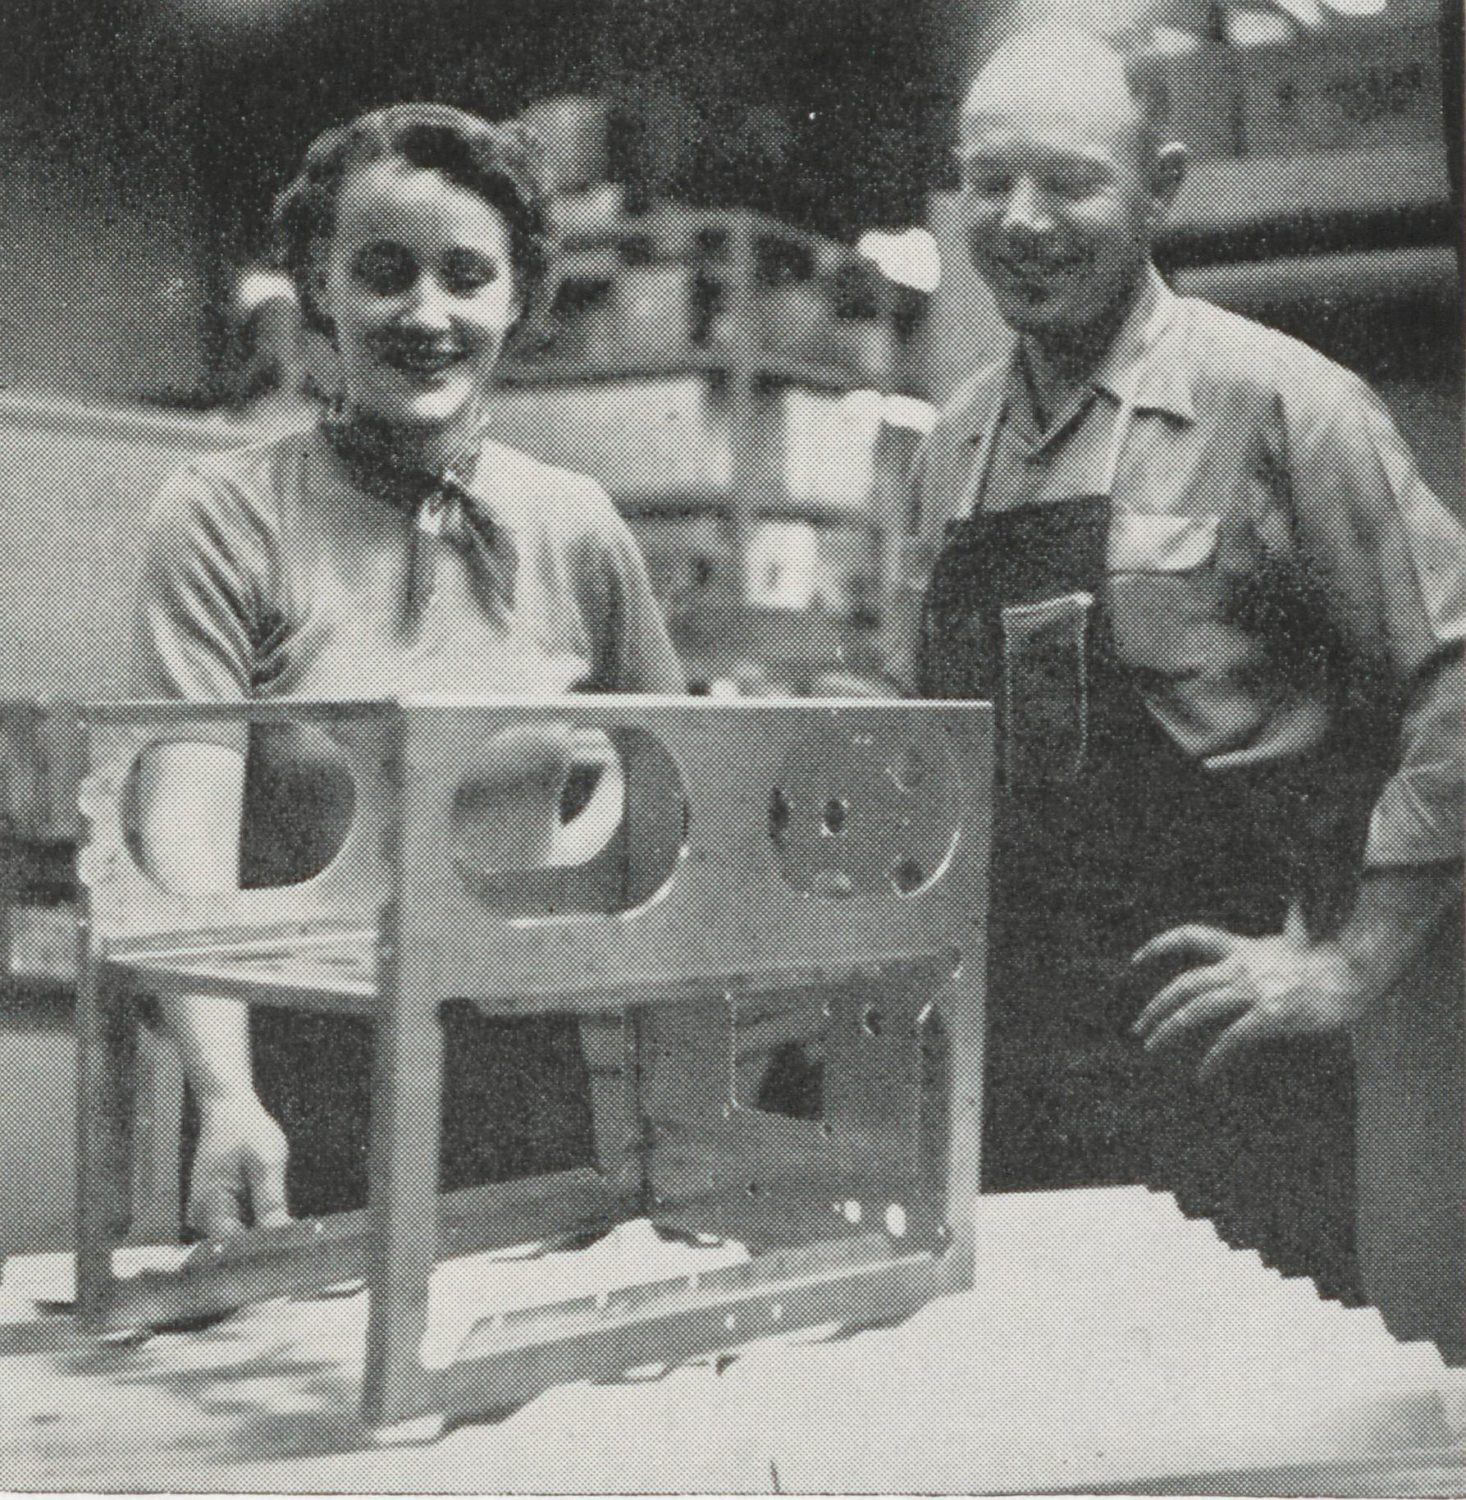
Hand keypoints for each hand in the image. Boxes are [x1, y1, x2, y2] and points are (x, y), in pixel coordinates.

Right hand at [188, 1093, 291, 1238]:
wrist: (228, 1109)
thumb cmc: (246, 1128)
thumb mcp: (267, 1162)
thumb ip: (270, 1202)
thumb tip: (281, 1235)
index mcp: (209, 1205)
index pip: (236, 1246)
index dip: (265, 1252)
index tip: (291, 1253)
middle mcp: (201, 1216)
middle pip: (237, 1246)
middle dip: (266, 1245)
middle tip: (296, 1243)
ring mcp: (207, 1215)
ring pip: (240, 1237)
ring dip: (263, 1235)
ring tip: (287, 1229)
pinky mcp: (216, 1210)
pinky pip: (240, 1225)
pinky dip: (258, 1222)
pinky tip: (276, 1217)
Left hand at [1130, 917, 1368, 1080]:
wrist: (1361, 968)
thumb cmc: (1332, 958)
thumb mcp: (1296, 939)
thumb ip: (1279, 935)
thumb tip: (1285, 914)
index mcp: (1243, 948)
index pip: (1191, 937)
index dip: (1159, 946)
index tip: (1135, 960)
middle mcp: (1243, 966)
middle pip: (1186, 983)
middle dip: (1156, 1005)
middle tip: (1137, 1026)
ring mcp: (1257, 990)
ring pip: (1199, 1008)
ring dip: (1169, 1028)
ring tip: (1151, 1046)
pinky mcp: (1274, 1014)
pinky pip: (1233, 1038)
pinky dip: (1215, 1057)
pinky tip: (1204, 1073)